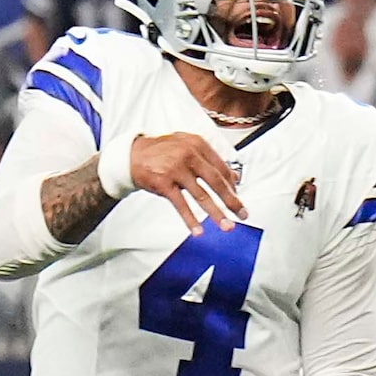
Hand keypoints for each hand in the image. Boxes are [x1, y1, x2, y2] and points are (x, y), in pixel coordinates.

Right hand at [131, 132, 246, 234]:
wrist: (132, 155)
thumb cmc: (163, 153)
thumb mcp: (188, 148)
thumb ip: (210, 161)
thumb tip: (235, 177)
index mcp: (198, 144)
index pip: (222, 169)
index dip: (232, 186)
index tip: (237, 199)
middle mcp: (189, 154)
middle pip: (216, 182)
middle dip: (231, 200)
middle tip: (242, 214)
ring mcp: (176, 168)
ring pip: (201, 195)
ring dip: (216, 213)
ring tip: (227, 226)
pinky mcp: (163, 182)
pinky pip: (181, 204)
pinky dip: (191, 219)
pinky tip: (199, 231)